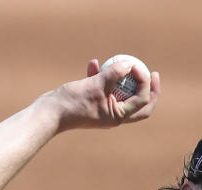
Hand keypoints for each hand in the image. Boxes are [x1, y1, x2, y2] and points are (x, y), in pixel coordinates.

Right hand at [46, 58, 160, 131]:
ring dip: (120, 77)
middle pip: (139, 104)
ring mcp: (104, 109)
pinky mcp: (93, 102)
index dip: (144, 82)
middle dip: (147, 88)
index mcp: (118, 116)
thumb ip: (113, 73)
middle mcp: (114, 115)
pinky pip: (103, 88)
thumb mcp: (95, 85)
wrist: (50, 113)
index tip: (136, 66)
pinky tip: (93, 63)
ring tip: (118, 61)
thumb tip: (129, 64)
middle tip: (152, 73)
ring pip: (120, 93)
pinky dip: (101, 76)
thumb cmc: (72, 102)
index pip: (142, 100)